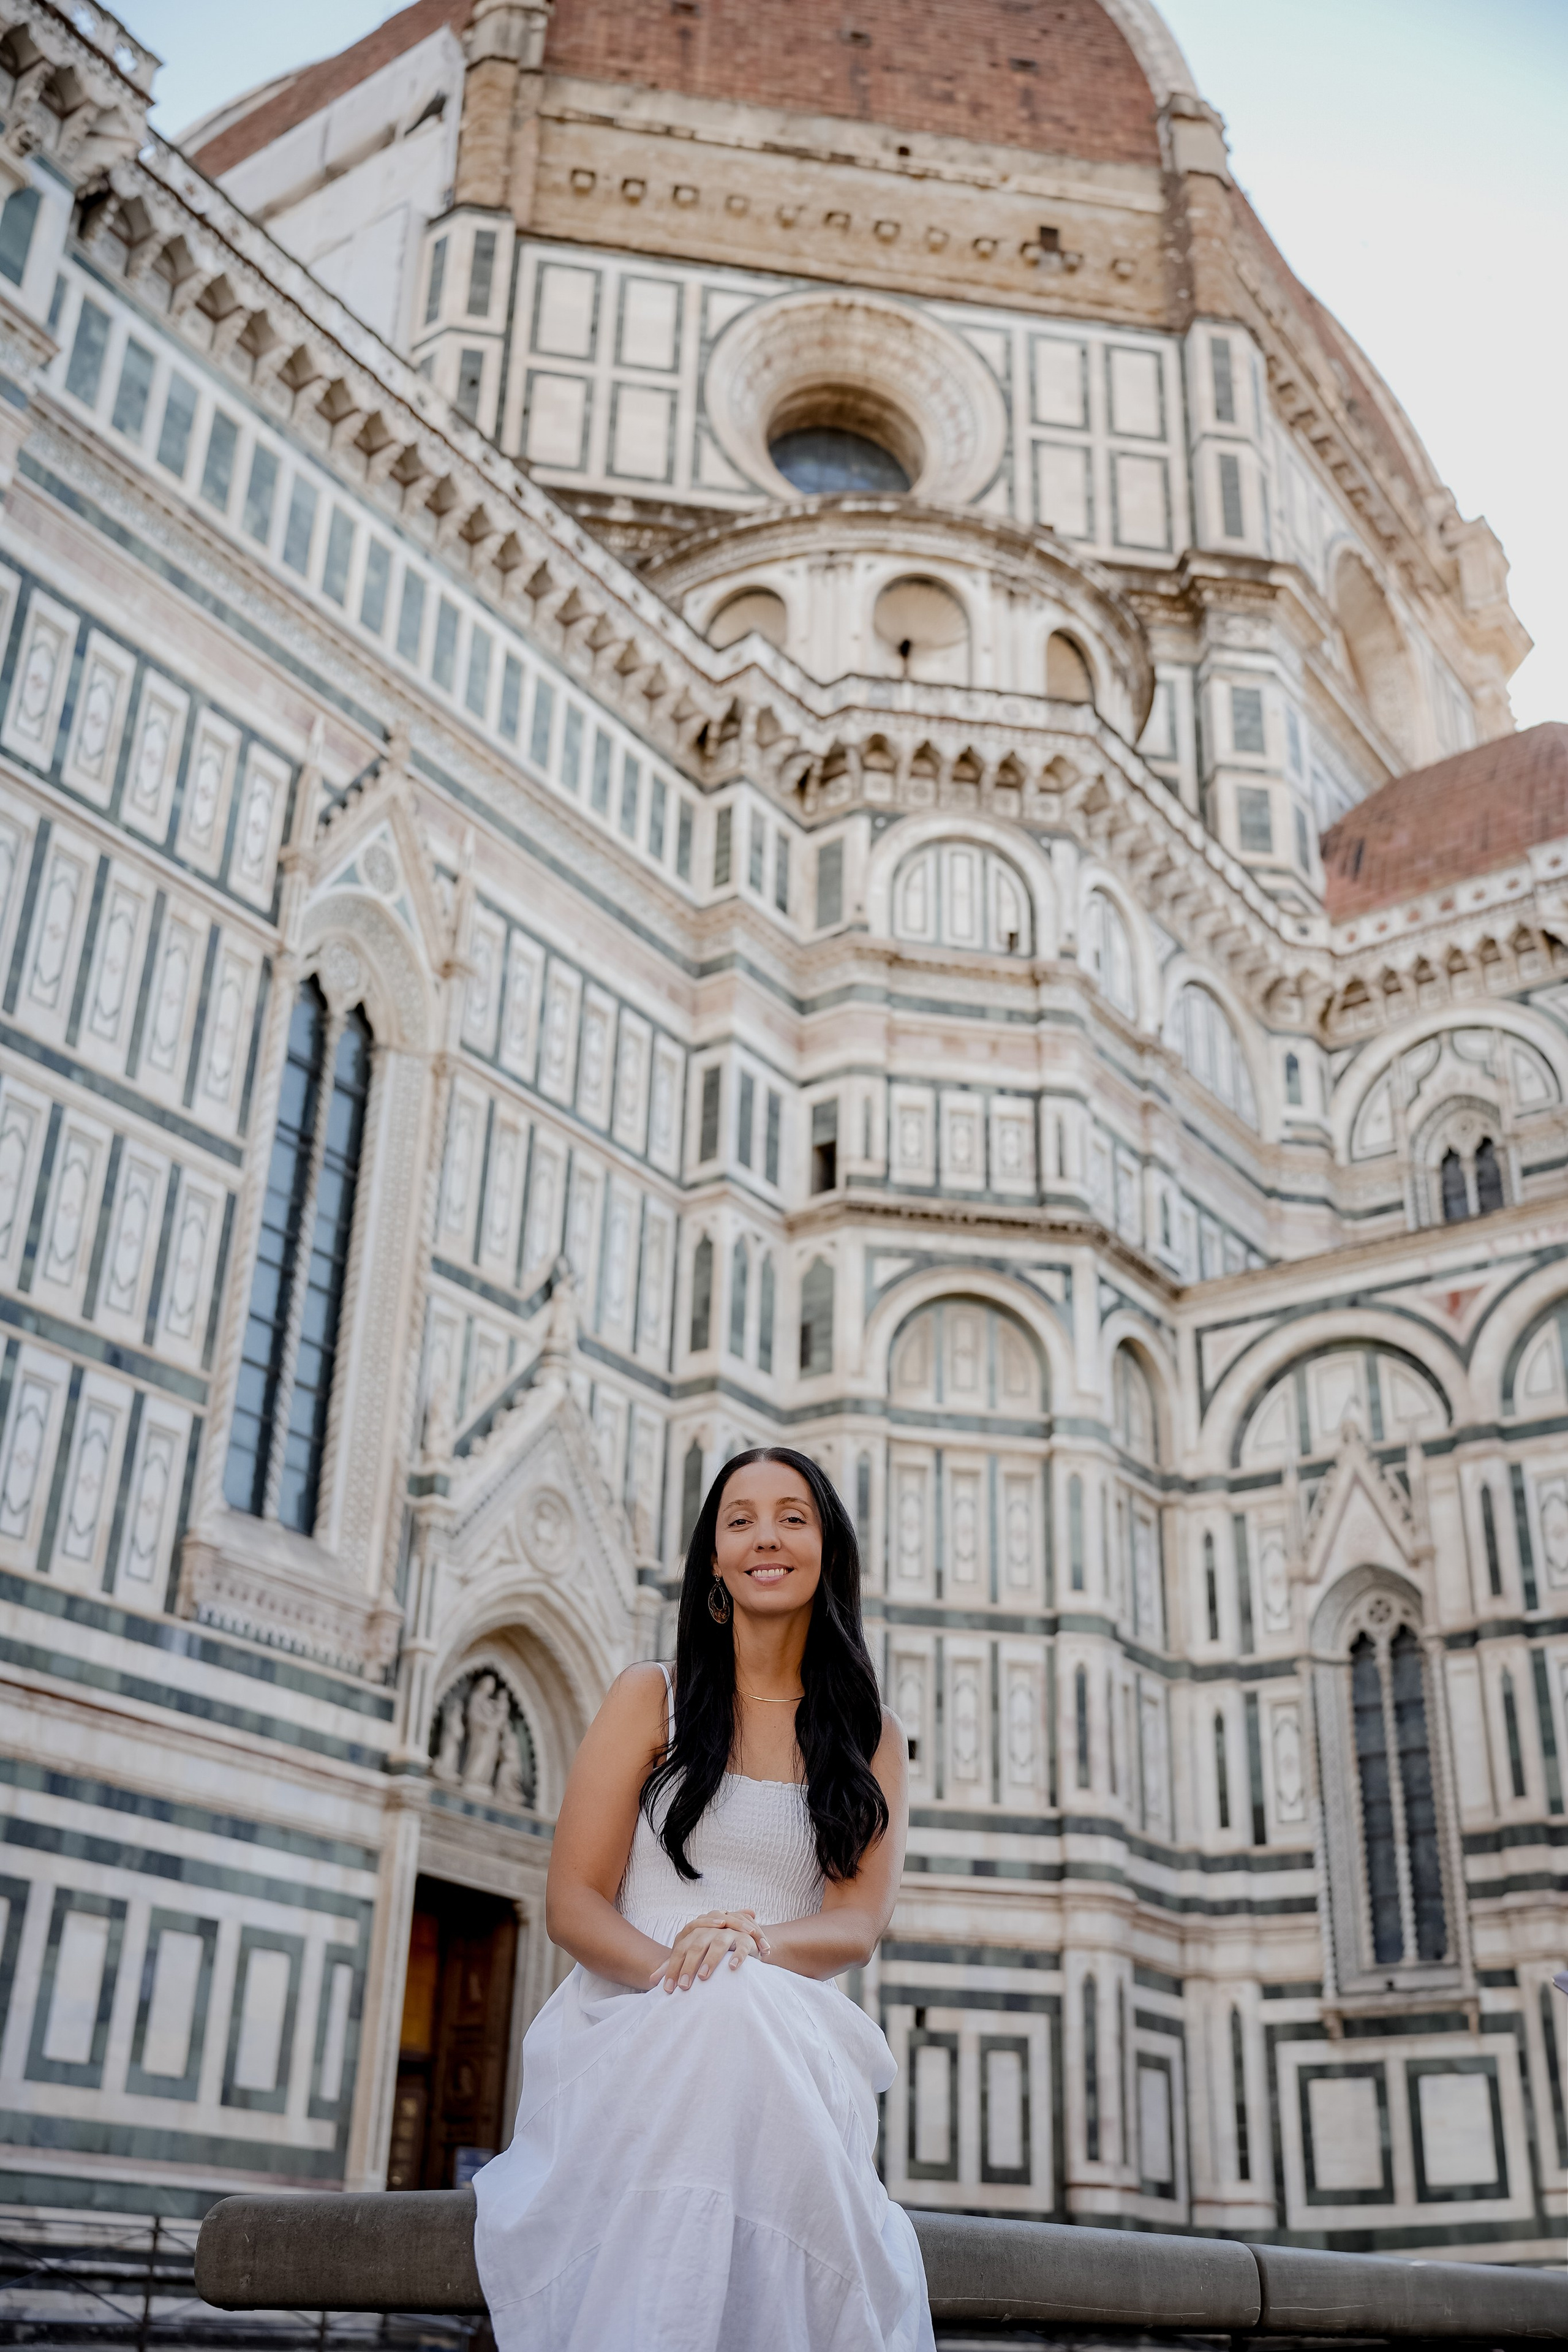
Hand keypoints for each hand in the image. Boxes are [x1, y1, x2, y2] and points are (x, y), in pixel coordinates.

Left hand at [650, 1909, 771, 1991]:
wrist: (743, 1933)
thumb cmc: (712, 1947)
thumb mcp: (693, 1953)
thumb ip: (674, 1964)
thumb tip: (652, 1980)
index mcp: (696, 1932)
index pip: (681, 1949)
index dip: (673, 1968)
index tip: (668, 1989)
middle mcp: (711, 1930)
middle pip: (697, 1945)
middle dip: (689, 1966)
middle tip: (684, 1987)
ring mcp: (729, 1932)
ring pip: (718, 1943)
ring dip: (710, 1960)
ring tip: (703, 1976)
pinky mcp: (746, 1938)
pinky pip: (742, 1946)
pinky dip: (737, 1956)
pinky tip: (731, 1968)